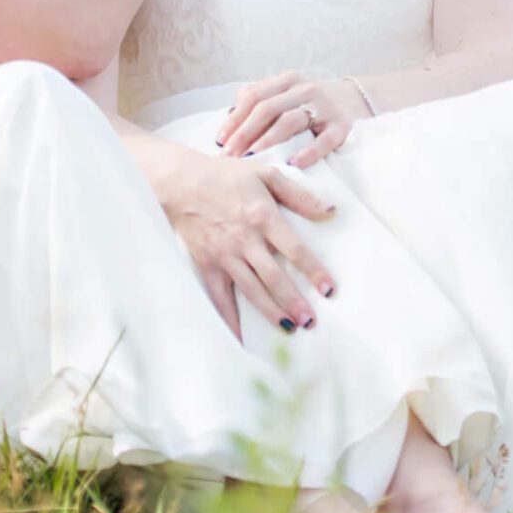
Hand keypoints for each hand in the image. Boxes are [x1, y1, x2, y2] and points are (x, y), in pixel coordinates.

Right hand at [150, 145, 337, 338]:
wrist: (183, 183)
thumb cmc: (227, 176)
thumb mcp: (266, 175)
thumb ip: (299, 195)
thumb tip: (330, 211)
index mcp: (262, 216)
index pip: (293, 249)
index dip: (313, 270)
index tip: (328, 289)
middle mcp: (244, 240)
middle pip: (273, 277)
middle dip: (294, 301)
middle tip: (311, 321)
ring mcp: (224, 256)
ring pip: (251, 290)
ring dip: (271, 312)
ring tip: (290, 329)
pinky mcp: (207, 265)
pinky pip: (220, 298)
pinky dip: (230, 320)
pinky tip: (241, 338)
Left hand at [221, 69, 362, 167]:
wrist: (356, 102)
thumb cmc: (310, 105)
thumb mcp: (285, 95)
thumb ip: (259, 101)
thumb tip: (228, 123)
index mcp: (286, 81)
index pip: (253, 96)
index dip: (234, 119)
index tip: (220, 140)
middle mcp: (304, 90)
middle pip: (267, 108)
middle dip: (244, 133)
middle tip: (230, 155)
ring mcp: (324, 107)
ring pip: (290, 121)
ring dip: (268, 140)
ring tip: (253, 157)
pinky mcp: (341, 126)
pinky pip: (323, 141)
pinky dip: (308, 153)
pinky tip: (293, 164)